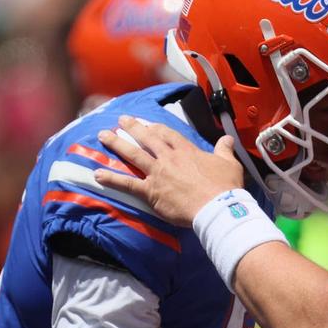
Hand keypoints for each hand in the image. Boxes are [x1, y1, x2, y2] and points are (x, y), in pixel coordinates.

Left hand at [95, 116, 243, 226]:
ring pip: (133, 155)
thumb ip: (224, 150)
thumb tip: (227, 139)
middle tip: (121, 120)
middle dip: (133, 128)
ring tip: (103, 135)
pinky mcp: (151, 191)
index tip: (149, 124)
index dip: (157, 128)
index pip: (168, 134)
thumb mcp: (229, 164)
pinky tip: (97, 174)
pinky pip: (128, 183)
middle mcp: (169, 158)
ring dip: (117, 144)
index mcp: (187, 151)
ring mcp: (158, 173)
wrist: (216, 207)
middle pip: (147, 139)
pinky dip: (112, 179)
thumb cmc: (225, 187)